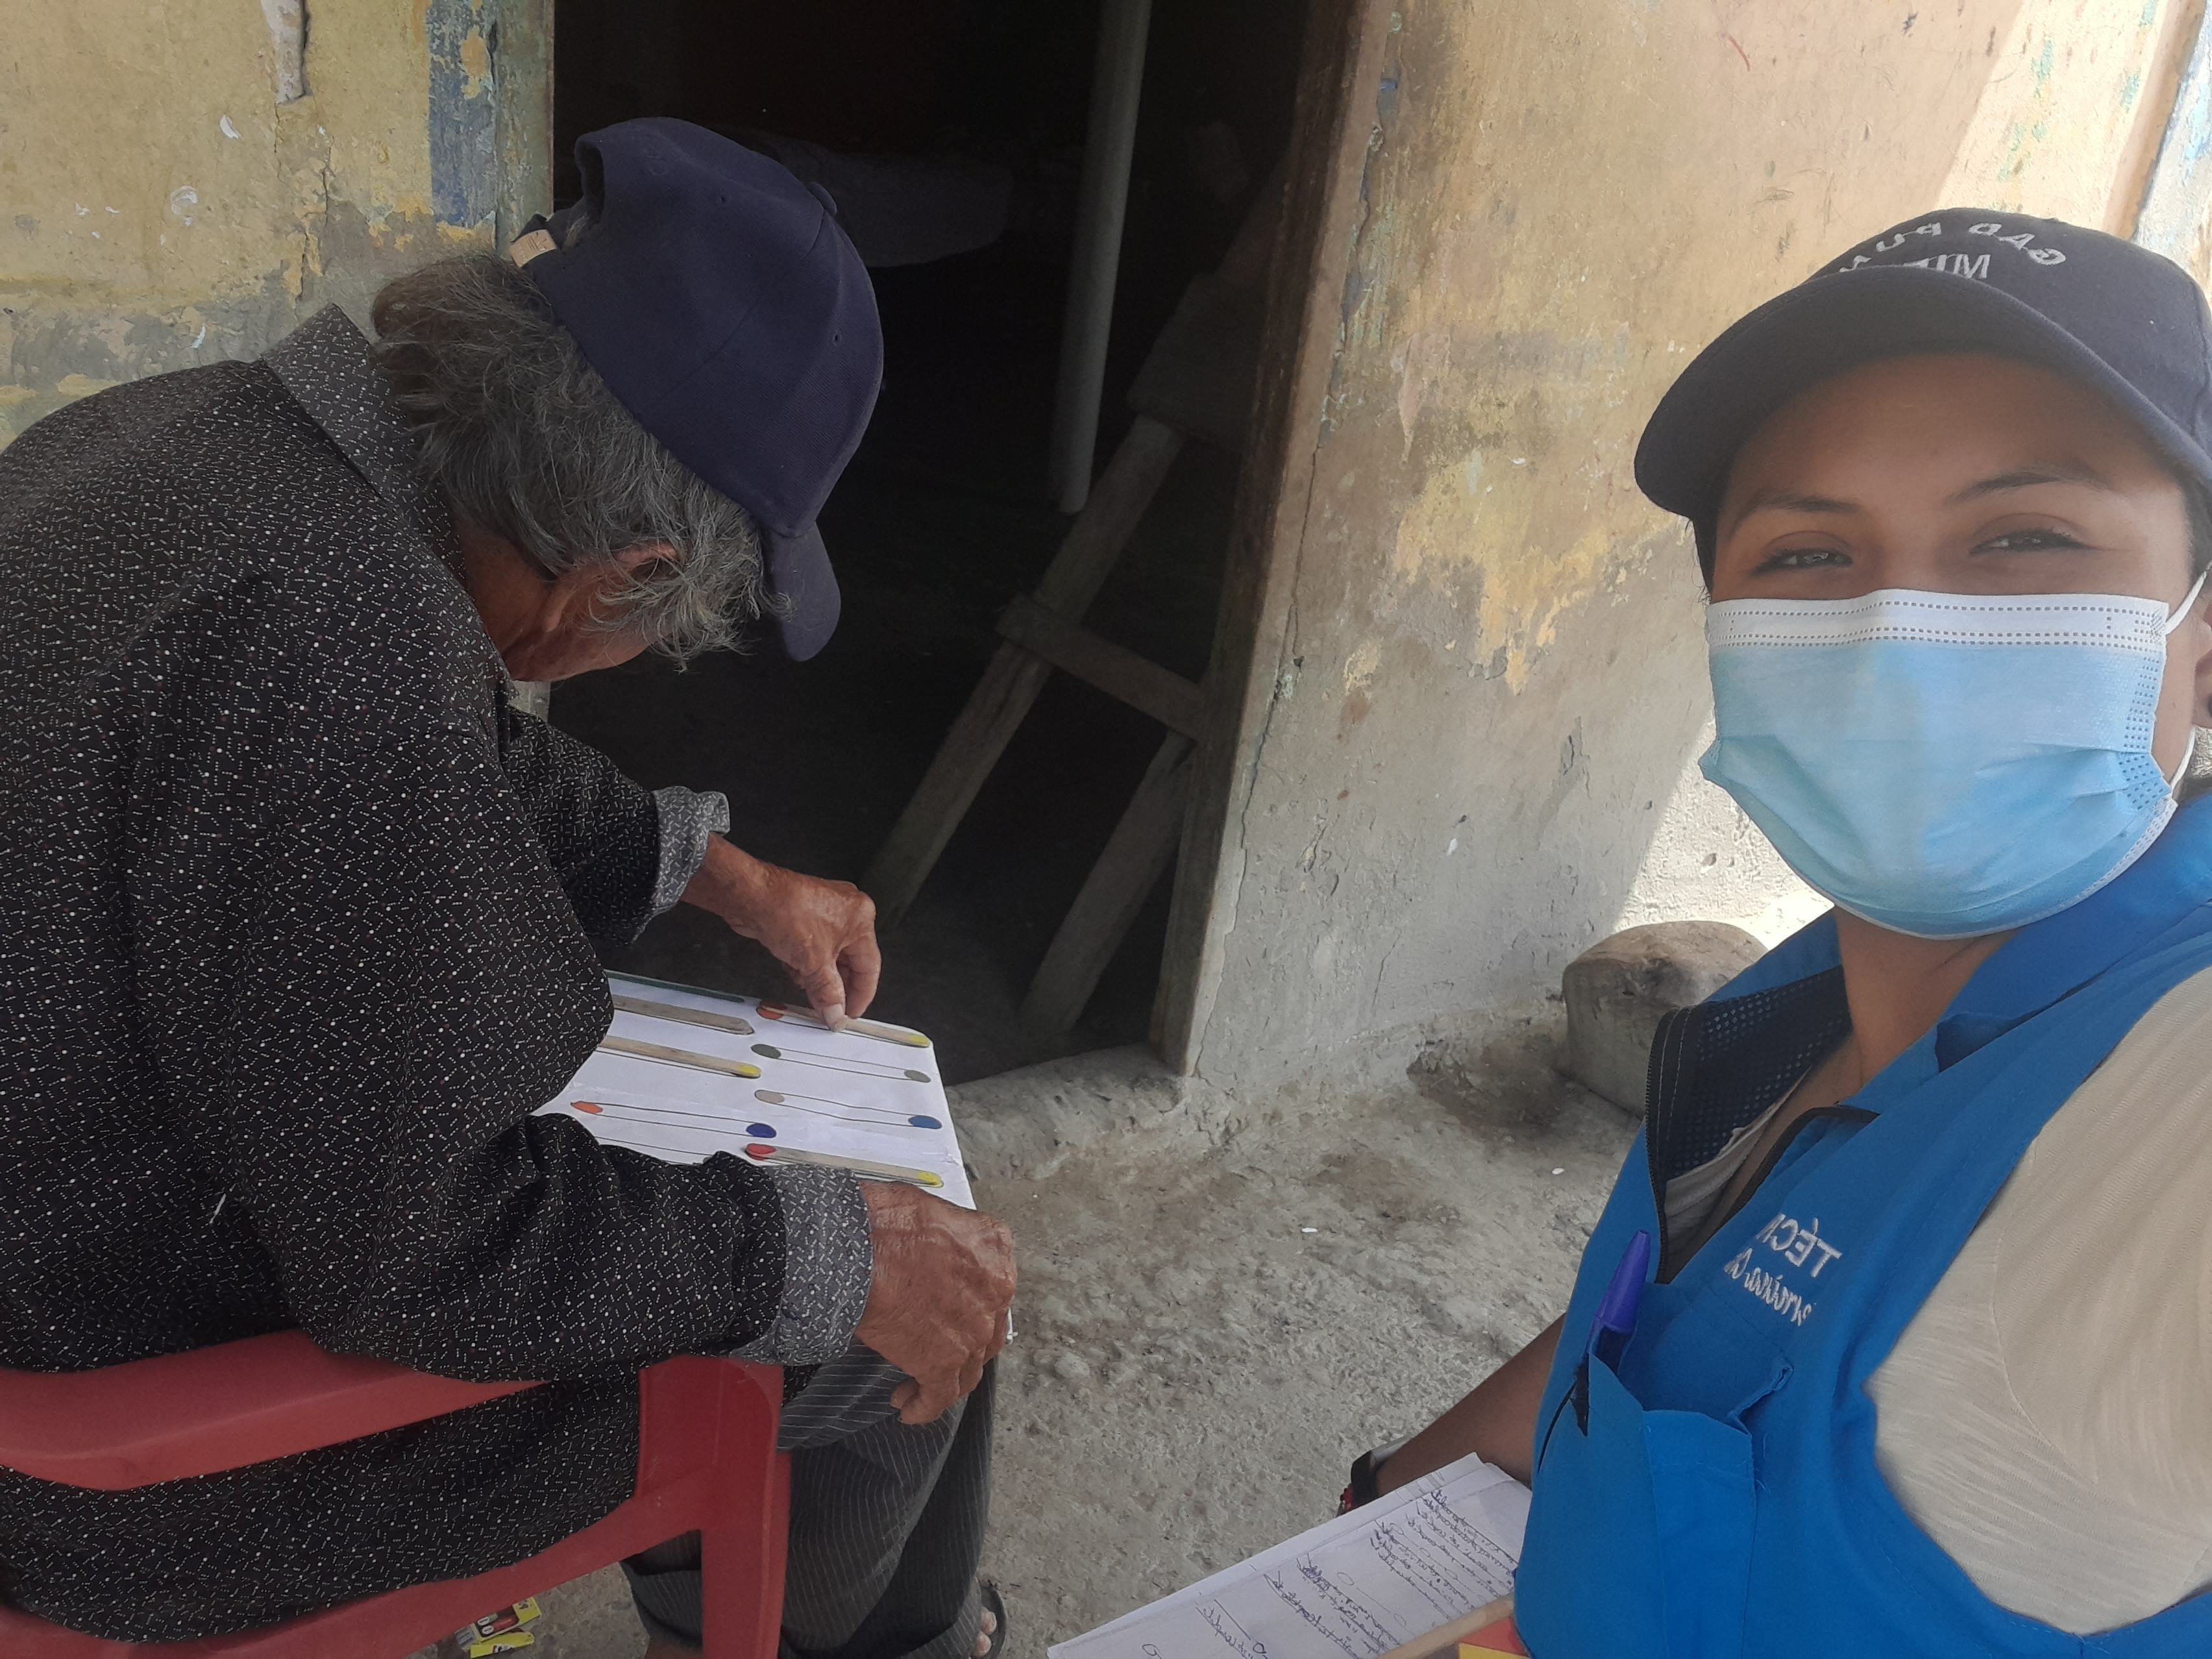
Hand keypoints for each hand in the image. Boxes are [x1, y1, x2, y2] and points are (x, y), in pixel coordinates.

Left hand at [682, 836, 881, 1024]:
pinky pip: (813, 947)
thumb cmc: (784, 911)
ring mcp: (825, 912)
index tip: (852, 1011)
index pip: (869, 965)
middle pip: (849, 961)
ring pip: (829, 956)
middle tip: (830, 1007)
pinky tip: (796, 972)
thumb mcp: (814, 963)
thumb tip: (835, 1010)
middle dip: (836, 986)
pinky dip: (806, 963)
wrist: (751, 896)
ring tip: (809, 991)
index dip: (861, 994)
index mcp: (860, 919)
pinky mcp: (805, 915)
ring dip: (818, 976)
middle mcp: (846, 912)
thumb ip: (828, 993)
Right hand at [855, 1184, 1015, 1423]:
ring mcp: (973, 1330)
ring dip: (945, 1380)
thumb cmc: (880, 1221)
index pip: (993, 1283)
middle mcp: (995, 1289)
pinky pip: (940, 1395)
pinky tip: (909, 1408)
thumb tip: (927, 1246)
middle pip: (986, 1329)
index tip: (953, 1312)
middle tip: (936, 1349)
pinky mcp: (943, 1362)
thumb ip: (944, 1234)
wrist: (857, 1248)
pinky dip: (925, 1406)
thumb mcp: (929, 1208)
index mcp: (994, 1246)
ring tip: (916, 1385)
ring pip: (968, 1368)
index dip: (972, 1302)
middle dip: (961, 1344)